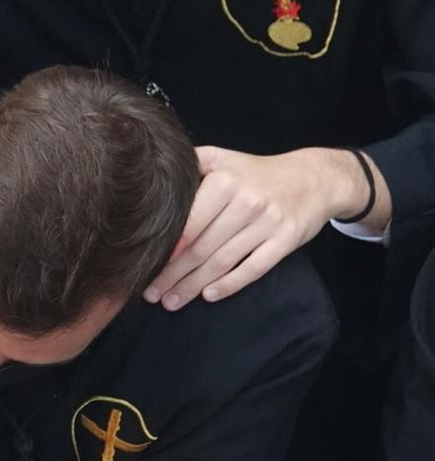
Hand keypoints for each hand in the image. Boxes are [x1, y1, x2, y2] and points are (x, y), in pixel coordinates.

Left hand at [144, 146, 376, 309]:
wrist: (314, 178)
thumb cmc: (256, 172)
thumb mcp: (222, 158)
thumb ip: (190, 165)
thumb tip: (151, 176)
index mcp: (225, 182)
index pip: (189, 223)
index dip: (167, 249)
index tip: (145, 266)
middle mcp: (246, 202)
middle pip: (202, 247)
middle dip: (173, 274)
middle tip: (152, 293)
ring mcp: (268, 223)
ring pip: (223, 262)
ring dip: (194, 286)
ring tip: (172, 302)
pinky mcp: (286, 241)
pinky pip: (254, 268)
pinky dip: (230, 285)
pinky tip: (209, 296)